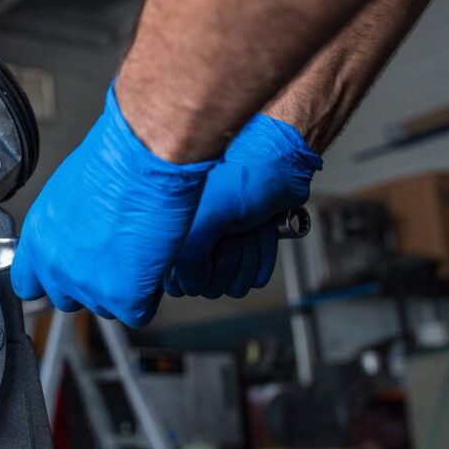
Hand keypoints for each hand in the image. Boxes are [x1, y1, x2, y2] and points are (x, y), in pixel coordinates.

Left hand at [11, 83, 216, 326]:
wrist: (141, 160)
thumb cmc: (112, 163)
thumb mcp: (68, 193)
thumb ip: (64, 227)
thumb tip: (75, 235)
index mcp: (38, 239)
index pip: (27, 284)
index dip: (49, 282)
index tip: (62, 277)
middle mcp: (57, 266)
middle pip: (69, 300)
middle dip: (91, 285)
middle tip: (112, 257)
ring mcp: (88, 286)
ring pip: (105, 307)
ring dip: (122, 289)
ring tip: (136, 253)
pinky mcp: (123, 296)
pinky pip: (136, 313)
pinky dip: (148, 296)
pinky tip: (152, 266)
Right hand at [164, 114, 321, 298]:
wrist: (279, 160)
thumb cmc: (240, 177)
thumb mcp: (204, 221)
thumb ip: (187, 262)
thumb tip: (190, 287)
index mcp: (169, 235)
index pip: (177, 284)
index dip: (198, 272)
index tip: (209, 246)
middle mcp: (189, 244)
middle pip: (209, 287)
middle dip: (229, 260)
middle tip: (232, 230)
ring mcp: (217, 248)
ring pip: (233, 284)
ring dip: (248, 256)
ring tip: (247, 226)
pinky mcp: (242, 250)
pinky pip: (253, 276)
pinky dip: (262, 256)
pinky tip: (258, 231)